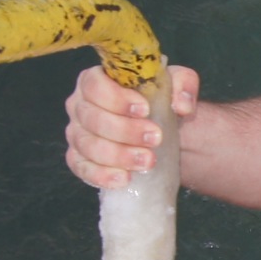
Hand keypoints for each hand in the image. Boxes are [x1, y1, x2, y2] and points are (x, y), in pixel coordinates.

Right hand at [64, 63, 198, 189]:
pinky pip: (82, 169)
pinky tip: (124, 179)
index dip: (116, 98)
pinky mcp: (79, 160)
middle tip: (155, 138)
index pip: (94, 85)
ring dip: (118, 155)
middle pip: (92, 118)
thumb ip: (183, 84)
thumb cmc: (159, 102)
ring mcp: (77, 134)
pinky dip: (102, 175)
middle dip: (124, 130)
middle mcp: (80, 105)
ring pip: (88, 146)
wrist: (161, 132)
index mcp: (95, 80)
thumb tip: (182, 104)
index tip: (145, 109)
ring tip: (148, 161)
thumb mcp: (176, 84)